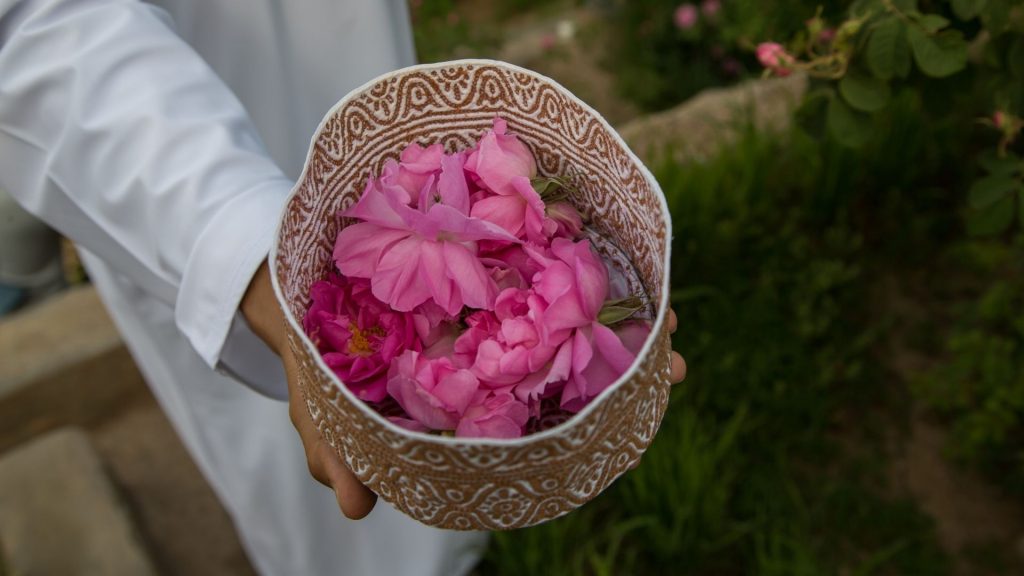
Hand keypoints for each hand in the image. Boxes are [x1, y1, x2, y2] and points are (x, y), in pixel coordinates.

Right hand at [241, 260, 685, 519]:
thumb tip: (357, 509)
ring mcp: (476, 293)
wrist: (284, 279)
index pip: (534, 400)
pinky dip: (565, 236)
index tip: (643, 410)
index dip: (589, 407)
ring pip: (556, 300)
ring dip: (612, 307)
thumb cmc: (314, 353)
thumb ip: (340, 448)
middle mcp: (477, 342)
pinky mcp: (464, 243)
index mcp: (457, 381)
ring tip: (667, 316)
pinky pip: (523, 239)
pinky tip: (606, 235)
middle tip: (677, 365)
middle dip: (621, 359)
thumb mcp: (322, 404)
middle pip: (563, 354)